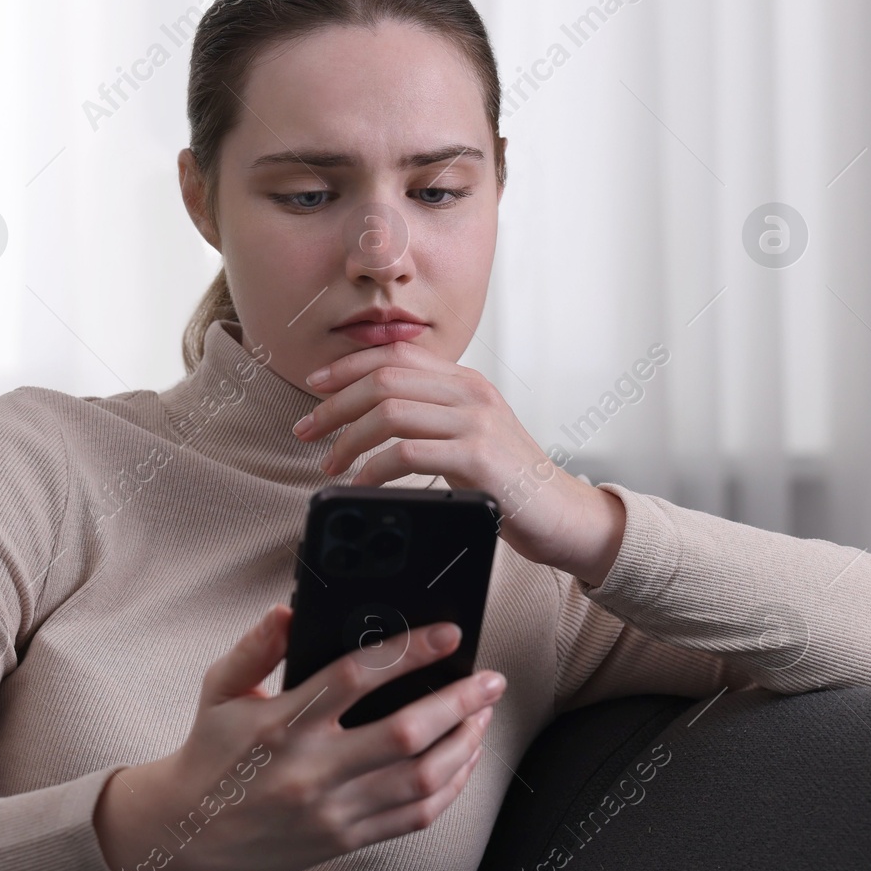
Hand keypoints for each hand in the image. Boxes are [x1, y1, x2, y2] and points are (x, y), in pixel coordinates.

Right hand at [93, 605, 503, 870]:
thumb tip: (289, 612)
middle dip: (459, 702)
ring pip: (420, 778)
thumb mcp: (219, 689)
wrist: (186, 831)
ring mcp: (332, 810)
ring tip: (483, 714)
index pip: (356, 678)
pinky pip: (414, 817)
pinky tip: (463, 760)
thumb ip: (255, 648)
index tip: (449, 634)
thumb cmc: (210, 751)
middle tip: (490, 679)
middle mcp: (312, 769)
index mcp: (283, 723)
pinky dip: (450, 787)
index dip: (409, 652)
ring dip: (464, 743)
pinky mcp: (345, 839)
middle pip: (404, 733)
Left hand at [291, 342, 626, 586]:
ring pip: (390, 411)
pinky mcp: (478, 456)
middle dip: (334, 405)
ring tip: (330, 464)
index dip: (348, 367)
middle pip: (385, 379)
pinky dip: (373, 468)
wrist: (563, 516)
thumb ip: (433, 418)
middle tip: (307, 432)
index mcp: (468, 382)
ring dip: (348, 439)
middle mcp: (472, 393)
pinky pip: (406, 452)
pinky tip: (360, 483)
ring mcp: (477, 422)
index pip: (397, 354)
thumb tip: (372, 416)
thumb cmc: (512, 484)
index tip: (315, 387)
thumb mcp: (471, 437)